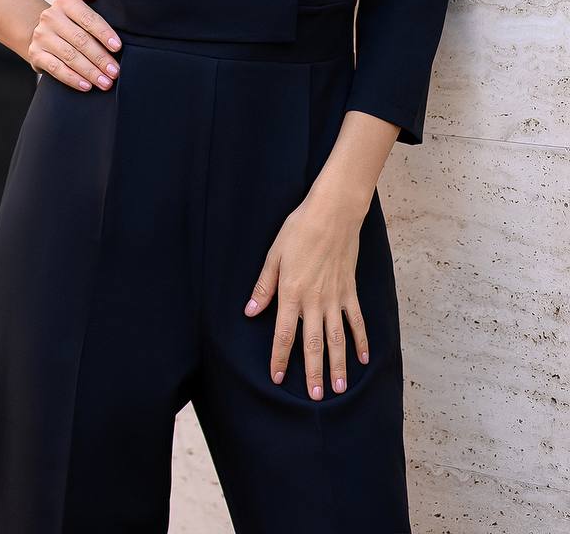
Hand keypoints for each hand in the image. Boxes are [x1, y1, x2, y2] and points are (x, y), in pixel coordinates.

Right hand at [28, 0, 121, 92]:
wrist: (47, 30)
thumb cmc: (76, 15)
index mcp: (66, 1)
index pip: (87, 18)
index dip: (104, 33)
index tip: (118, 47)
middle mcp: (50, 17)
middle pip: (80, 40)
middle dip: (100, 58)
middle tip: (115, 72)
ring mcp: (41, 36)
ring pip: (69, 56)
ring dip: (90, 71)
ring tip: (106, 83)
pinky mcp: (35, 54)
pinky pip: (55, 68)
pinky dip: (72, 79)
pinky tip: (86, 86)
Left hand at [242, 192, 370, 399]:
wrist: (332, 214)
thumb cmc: (299, 231)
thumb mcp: (274, 256)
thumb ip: (264, 287)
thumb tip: (250, 312)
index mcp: (291, 293)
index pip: (283, 334)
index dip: (280, 358)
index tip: (277, 378)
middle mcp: (314, 301)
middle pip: (313, 344)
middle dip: (313, 372)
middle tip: (315, 397)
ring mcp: (335, 298)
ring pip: (337, 339)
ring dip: (337, 365)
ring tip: (337, 388)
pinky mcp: (350, 291)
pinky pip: (357, 321)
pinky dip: (361, 341)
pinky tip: (363, 359)